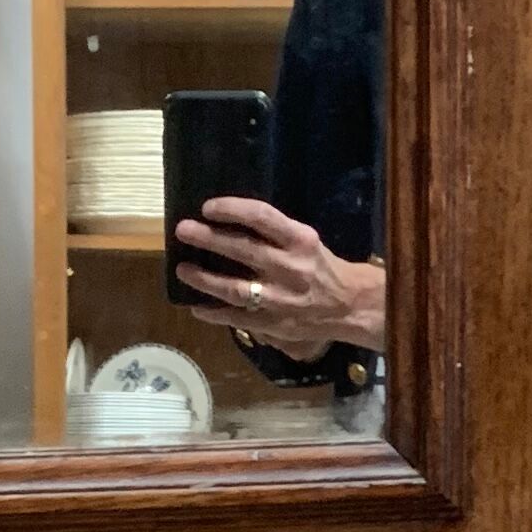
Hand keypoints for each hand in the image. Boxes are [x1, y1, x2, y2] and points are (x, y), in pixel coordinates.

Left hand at [172, 196, 387, 355]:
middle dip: (209, 238)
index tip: (208, 207)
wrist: (348, 306)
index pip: (262, 217)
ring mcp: (281, 298)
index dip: (232, 209)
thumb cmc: (321, 267)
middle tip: (183, 230)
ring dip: (205, 279)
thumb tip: (230, 223)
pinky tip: (196, 308)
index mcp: (300, 240)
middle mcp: (290, 267)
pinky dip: (214, 313)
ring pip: (235, 288)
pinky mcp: (275, 324)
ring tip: (183, 270)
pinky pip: (238, 318)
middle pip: (242, 250)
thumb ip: (274, 234)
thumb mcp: (306, 240)